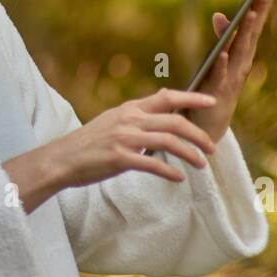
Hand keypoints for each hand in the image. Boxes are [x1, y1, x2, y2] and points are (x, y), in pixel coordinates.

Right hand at [52, 88, 219, 186]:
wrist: (63, 158)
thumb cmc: (90, 142)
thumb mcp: (114, 120)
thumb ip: (138, 115)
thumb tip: (161, 105)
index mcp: (131, 108)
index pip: (167, 97)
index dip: (192, 98)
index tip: (211, 101)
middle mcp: (130, 119)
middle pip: (175, 122)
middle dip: (198, 135)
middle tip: (212, 148)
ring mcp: (124, 138)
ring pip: (168, 141)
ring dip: (190, 154)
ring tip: (202, 165)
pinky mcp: (119, 158)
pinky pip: (152, 164)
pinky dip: (169, 172)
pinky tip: (179, 178)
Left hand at [186, 0, 274, 142]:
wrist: (208, 127)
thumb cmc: (214, 90)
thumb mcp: (219, 60)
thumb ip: (222, 39)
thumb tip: (219, 15)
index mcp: (242, 55)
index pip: (253, 26)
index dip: (261, 6)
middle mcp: (241, 65)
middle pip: (251, 35)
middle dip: (259, 12)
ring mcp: (232, 79)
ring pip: (240, 52)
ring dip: (245, 33)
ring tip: (249, 13)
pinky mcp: (217, 94)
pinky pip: (220, 77)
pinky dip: (223, 65)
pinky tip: (222, 53)